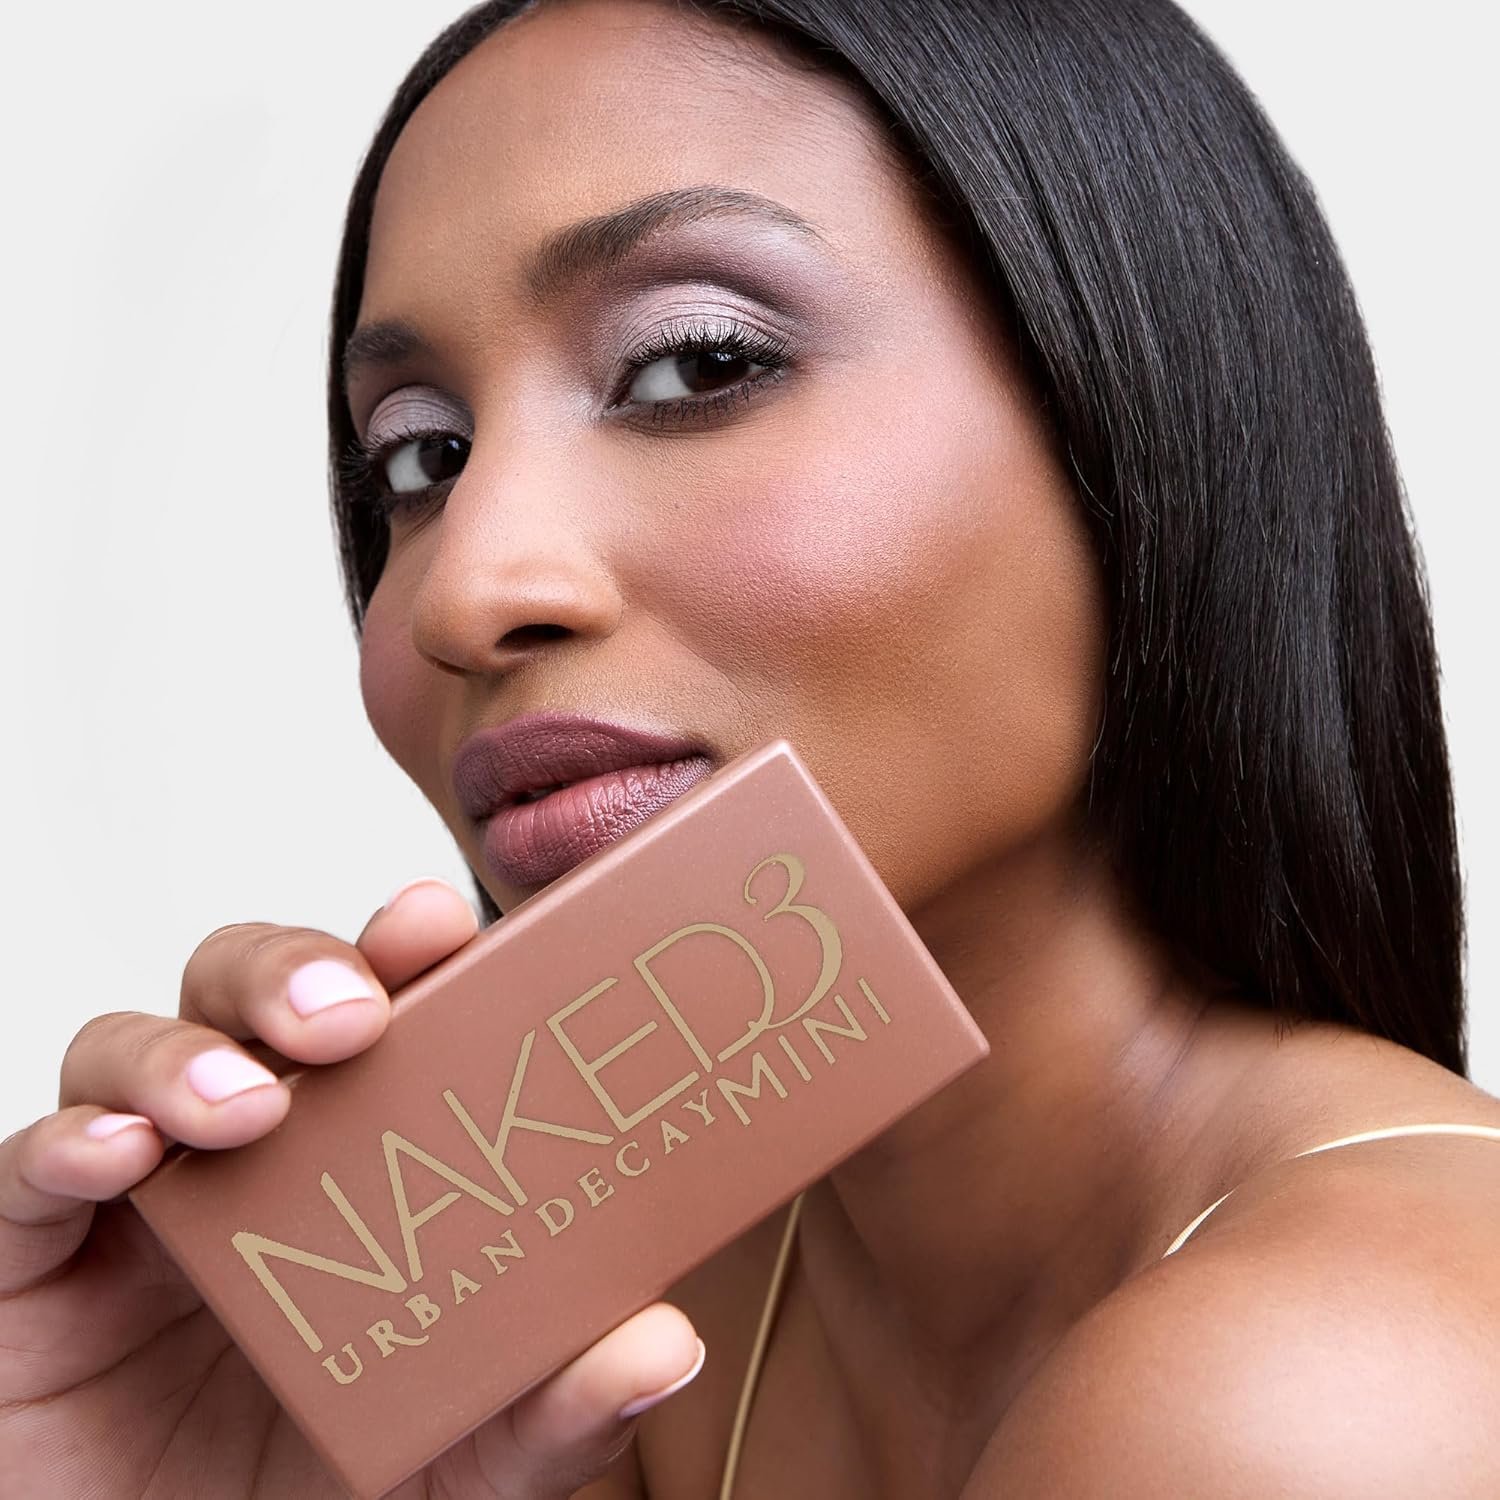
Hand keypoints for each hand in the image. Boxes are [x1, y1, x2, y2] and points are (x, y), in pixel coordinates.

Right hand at [0, 878, 702, 1497]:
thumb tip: (665, 1345)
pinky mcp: (32, 1260)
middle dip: (293, 970)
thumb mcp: (469, 1456)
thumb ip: (556, 1404)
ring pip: (134, 1045)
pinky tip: (116, 1154)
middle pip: (250, 988)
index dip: (404, 948)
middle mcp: (248, 1141)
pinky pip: (27, 1168)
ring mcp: (139, 1192)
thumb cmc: (326, 1484)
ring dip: (185, 1052)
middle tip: (352, 1015)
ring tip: (246, 1104)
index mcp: (358, 1145)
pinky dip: (67, 1140)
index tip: (444, 922)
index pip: (380, 1004)